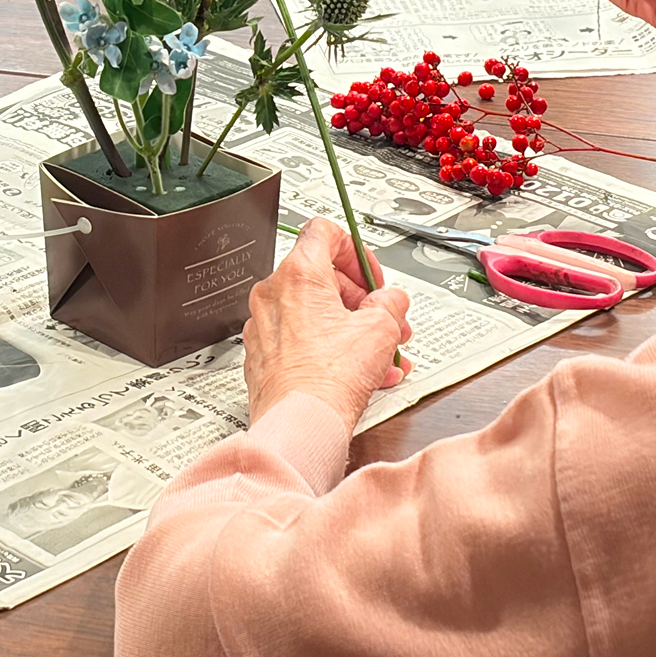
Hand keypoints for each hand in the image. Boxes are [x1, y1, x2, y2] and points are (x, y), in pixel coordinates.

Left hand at [243, 218, 411, 433]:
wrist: (299, 424)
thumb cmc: (328, 378)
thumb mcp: (380, 329)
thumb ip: (390, 304)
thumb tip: (392, 302)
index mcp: (298, 274)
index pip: (324, 232)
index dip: (355, 249)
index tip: (370, 275)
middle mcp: (273, 294)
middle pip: (322, 277)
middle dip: (360, 299)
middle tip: (382, 318)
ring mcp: (264, 326)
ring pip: (314, 313)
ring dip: (351, 328)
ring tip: (380, 353)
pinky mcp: (263, 355)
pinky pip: (301, 340)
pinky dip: (329, 348)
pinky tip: (359, 372)